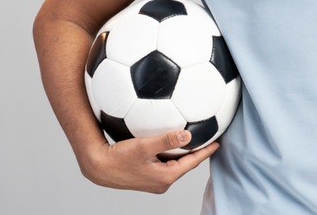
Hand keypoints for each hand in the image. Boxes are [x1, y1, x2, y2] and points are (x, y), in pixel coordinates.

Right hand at [79, 130, 218, 193]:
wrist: (98, 167)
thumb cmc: (119, 158)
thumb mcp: (144, 146)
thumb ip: (166, 140)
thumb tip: (187, 136)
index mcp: (166, 177)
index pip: (192, 162)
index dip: (205, 151)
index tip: (218, 142)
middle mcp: (162, 181)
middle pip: (185, 164)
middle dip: (197, 152)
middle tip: (209, 138)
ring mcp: (154, 180)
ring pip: (174, 163)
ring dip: (183, 153)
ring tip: (194, 140)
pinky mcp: (147, 176)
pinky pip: (164, 163)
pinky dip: (170, 153)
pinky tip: (170, 142)